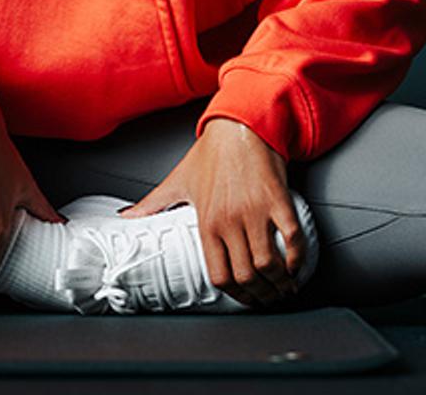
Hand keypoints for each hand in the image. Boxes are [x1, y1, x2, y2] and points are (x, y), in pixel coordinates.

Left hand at [119, 117, 307, 307]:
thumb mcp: (178, 180)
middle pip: (246, 276)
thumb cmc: (210, 153)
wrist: (239, 125)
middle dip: (261, 295)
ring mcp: (255, 210)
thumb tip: (127, 218)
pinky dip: (298, 258)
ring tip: (285, 287)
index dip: (235, 295)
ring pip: (269, 263)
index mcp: (206, 222)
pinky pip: (293, 237)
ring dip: (279, 282)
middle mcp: (230, 220)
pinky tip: (297, 265)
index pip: (219, 275)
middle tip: (271, 299)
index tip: (246, 300)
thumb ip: (153, 204)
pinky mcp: (278, 199)